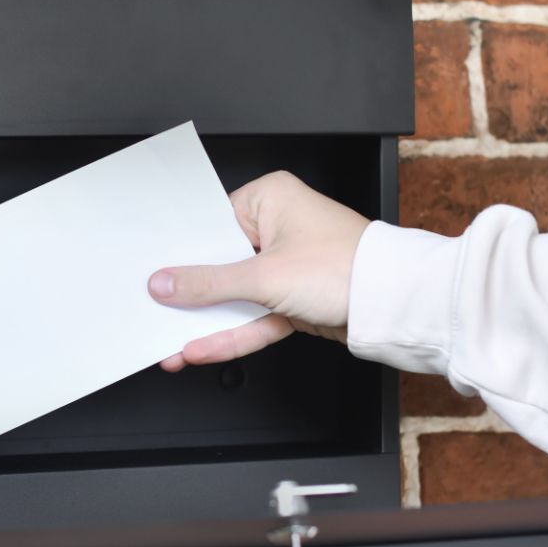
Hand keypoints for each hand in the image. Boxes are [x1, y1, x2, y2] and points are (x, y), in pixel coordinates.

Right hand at [148, 171, 370, 371]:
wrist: (394, 306)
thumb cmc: (346, 268)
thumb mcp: (264, 276)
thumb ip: (209, 283)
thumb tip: (166, 282)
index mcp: (270, 198)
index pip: (210, 225)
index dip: (180, 252)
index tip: (152, 272)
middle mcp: (278, 227)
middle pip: (220, 263)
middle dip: (189, 296)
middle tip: (153, 310)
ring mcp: (285, 265)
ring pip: (236, 296)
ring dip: (206, 322)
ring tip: (171, 342)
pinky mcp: (293, 298)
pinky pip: (254, 317)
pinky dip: (232, 334)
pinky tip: (202, 348)